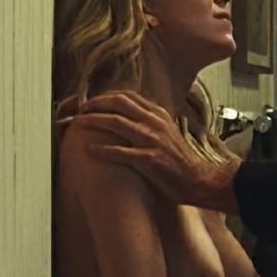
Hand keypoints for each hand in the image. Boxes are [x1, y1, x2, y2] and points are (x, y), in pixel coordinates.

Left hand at [69, 91, 241, 212]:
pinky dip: (102, 149)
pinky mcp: (149, 159)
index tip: (91, 102)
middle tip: (79, 111)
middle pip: (118, 103)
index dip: (105, 96)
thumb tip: (130, 117)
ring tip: (77, 124)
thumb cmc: (181, 161)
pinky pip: (120, 151)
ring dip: (93, 121)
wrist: (199, 180)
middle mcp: (154, 122)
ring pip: (116, 122)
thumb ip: (150, 122)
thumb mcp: (167, 132)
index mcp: (158, 114)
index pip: (127, 96)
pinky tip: (88, 149)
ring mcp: (152, 140)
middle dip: (95, 104)